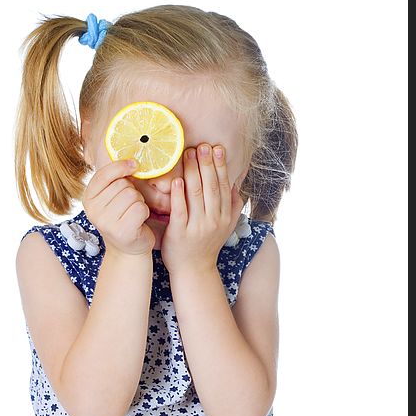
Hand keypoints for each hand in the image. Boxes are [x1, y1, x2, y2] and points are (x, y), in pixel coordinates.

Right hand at [83, 159, 154, 256]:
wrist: (128, 248)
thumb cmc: (123, 218)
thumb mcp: (112, 198)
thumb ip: (114, 180)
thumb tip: (131, 159)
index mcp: (88, 199)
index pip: (104, 174)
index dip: (121, 166)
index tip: (134, 164)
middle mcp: (93, 211)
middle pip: (123, 184)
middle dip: (133, 191)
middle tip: (129, 206)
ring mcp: (106, 222)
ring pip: (133, 195)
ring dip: (139, 202)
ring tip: (133, 213)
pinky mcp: (122, 231)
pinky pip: (140, 207)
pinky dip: (144, 212)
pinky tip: (139, 221)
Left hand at [161, 143, 244, 274]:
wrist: (194, 270)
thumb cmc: (207, 244)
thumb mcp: (227, 225)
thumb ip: (234, 204)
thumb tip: (239, 180)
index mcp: (225, 216)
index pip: (224, 186)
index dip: (221, 166)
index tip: (217, 148)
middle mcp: (214, 220)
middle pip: (211, 187)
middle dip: (207, 164)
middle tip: (202, 145)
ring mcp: (197, 227)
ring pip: (196, 194)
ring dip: (192, 172)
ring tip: (187, 154)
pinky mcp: (180, 233)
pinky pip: (180, 210)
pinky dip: (178, 195)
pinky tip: (176, 180)